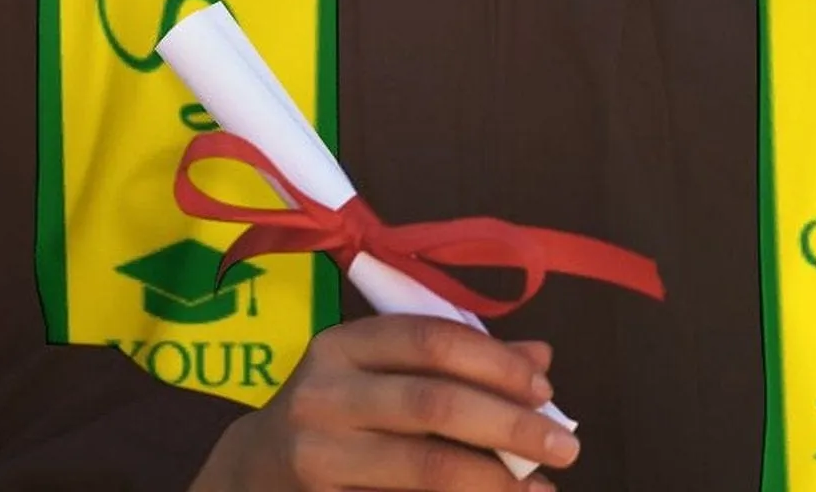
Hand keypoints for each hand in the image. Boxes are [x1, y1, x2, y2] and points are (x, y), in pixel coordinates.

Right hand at [189, 315, 576, 490]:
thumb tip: (541, 357)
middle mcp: (325, 393)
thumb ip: (454, 360)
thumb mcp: (379, 371)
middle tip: (565, 446)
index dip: (494, 361)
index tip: (545, 387)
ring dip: (493, 480)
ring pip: (423, 467)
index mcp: (343, 344)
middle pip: (434, 404)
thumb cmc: (336, 410)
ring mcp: (318, 454)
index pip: (431, 339)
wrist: (250, 476)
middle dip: (508, 424)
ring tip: (539, 489)